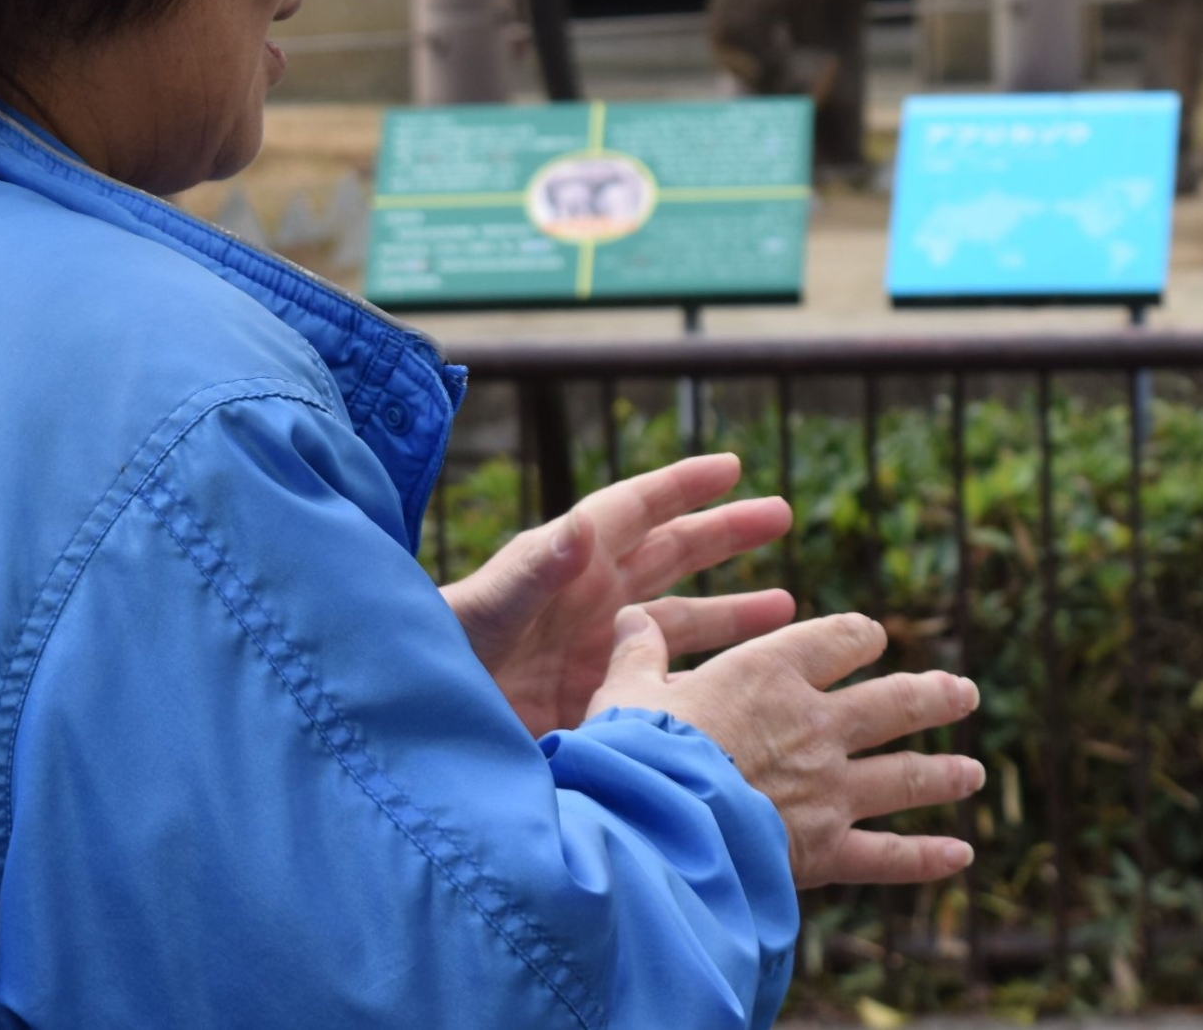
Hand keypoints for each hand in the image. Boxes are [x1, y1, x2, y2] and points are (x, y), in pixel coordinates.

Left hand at [443, 452, 795, 736]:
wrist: (414, 736)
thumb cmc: (432, 663)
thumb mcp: (482, 614)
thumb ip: (531, 572)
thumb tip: (583, 526)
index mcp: (566, 566)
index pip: (633, 511)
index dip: (681, 486)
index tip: (731, 466)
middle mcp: (588, 603)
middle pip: (668, 555)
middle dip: (724, 535)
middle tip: (781, 514)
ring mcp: (595, 652)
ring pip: (676, 621)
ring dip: (729, 613)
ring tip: (787, 608)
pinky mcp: (597, 699)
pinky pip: (662, 680)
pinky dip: (703, 677)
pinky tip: (744, 685)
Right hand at [590, 607, 983, 888]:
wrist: (653, 830)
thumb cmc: (633, 754)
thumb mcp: (625, 692)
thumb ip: (639, 654)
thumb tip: (632, 617)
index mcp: (770, 674)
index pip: (836, 640)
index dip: (859, 636)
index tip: (871, 637)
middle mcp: (815, 725)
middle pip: (894, 703)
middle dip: (933, 697)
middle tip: (963, 692)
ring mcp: (829, 789)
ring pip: (904, 776)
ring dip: (944, 773)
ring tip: (973, 772)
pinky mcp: (826, 851)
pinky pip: (888, 856)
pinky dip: (926, 858)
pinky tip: (960, 856)